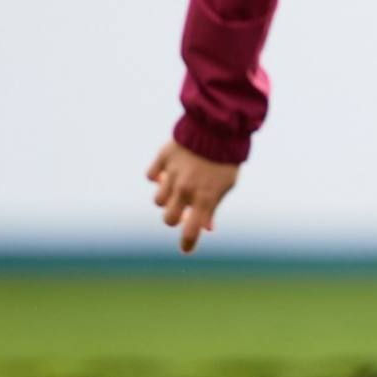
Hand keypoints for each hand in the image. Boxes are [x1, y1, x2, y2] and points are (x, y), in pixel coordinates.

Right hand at [147, 139, 239, 253]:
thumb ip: (212, 207)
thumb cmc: (225, 160)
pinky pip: (151, 175)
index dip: (188, 243)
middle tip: (182, 209)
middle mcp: (185, 189)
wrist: (219, 128)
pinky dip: (157, 176)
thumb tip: (206, 228)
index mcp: (204, 198)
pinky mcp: (163, 158)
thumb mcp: (225, 186)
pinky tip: (167, 171)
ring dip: (166, 197)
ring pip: (158, 200)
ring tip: (176, 187)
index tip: (186, 249)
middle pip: (168, 219)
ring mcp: (172, 174)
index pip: (191, 231)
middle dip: (175, 218)